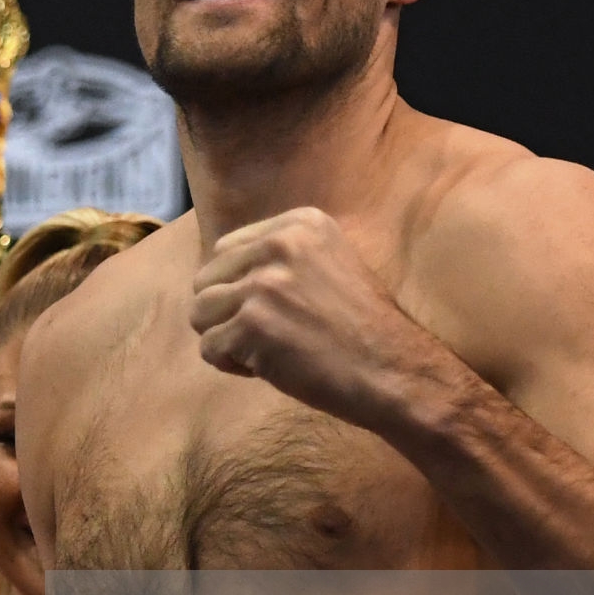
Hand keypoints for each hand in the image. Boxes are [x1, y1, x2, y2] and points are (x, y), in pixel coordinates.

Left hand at [191, 207, 445, 428]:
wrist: (394, 371)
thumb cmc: (360, 329)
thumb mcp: (326, 265)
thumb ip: (278, 257)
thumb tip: (215, 269)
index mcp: (299, 223)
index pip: (224, 250)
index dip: (238, 288)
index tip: (275, 310)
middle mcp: (280, 244)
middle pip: (205, 279)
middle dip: (225, 312)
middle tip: (267, 335)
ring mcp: (265, 283)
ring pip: (199, 312)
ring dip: (225, 338)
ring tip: (266, 350)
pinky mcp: (253, 324)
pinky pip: (208, 348)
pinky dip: (231, 365)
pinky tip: (268, 368)